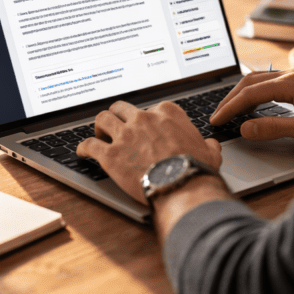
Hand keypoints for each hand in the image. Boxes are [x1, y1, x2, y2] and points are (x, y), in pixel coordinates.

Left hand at [77, 100, 222, 203]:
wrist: (181, 185)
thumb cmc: (196, 169)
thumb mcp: (209, 153)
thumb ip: (207, 145)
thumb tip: (211, 146)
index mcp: (166, 113)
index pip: (151, 108)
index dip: (147, 119)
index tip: (145, 127)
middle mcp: (143, 118)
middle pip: (122, 108)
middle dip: (118, 116)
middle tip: (117, 127)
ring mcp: (125, 134)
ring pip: (103, 119)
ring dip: (99, 126)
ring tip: (99, 134)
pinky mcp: (110, 154)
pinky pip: (90, 144)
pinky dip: (83, 147)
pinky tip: (82, 152)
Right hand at [209, 71, 293, 145]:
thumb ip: (273, 128)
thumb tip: (246, 127)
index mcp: (289, 84)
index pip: (249, 94)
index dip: (229, 107)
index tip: (217, 119)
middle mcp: (290, 76)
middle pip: (249, 82)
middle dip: (230, 98)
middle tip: (217, 115)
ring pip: (258, 80)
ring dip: (241, 94)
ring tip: (229, 110)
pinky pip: (269, 82)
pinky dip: (254, 92)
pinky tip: (252, 103)